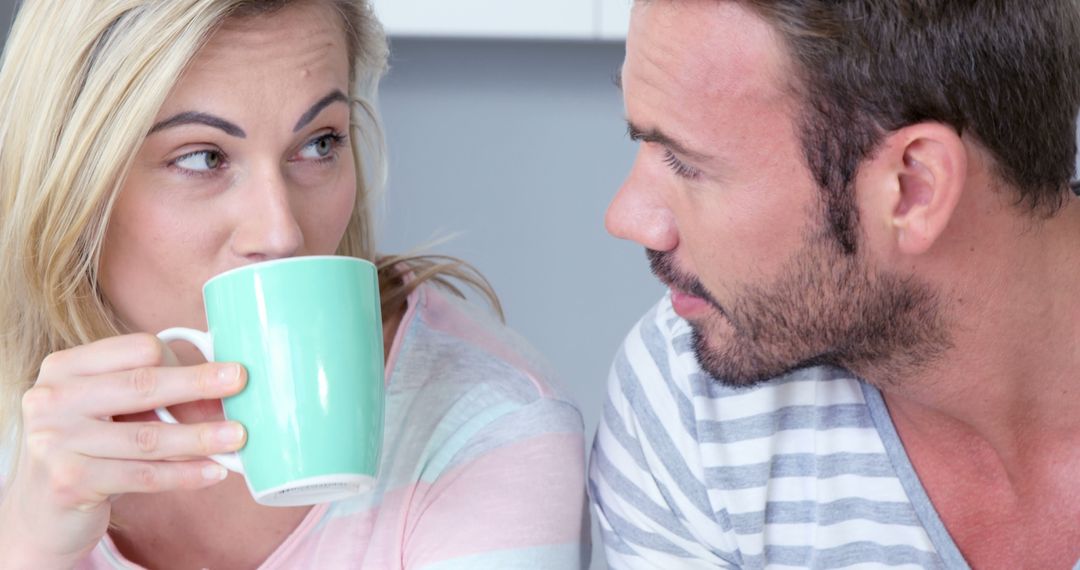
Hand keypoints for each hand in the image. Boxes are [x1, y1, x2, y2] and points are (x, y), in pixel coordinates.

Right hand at [0, 333, 246, 568]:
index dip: (181, 360)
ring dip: (200, 437)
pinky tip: (213, 472)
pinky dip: (184, 474)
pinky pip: (143, 475)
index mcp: (64, 367)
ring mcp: (55, 442)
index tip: (221, 370)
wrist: (41, 510)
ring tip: (237, 438)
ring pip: (147, 437)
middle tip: (240, 381)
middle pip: (143, 386)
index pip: (136, 350)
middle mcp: (52, 399)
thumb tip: (222, 385)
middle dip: (198, 384)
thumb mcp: (105, 409)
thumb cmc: (87, 448)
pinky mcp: (69, 482)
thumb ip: (148, 392)